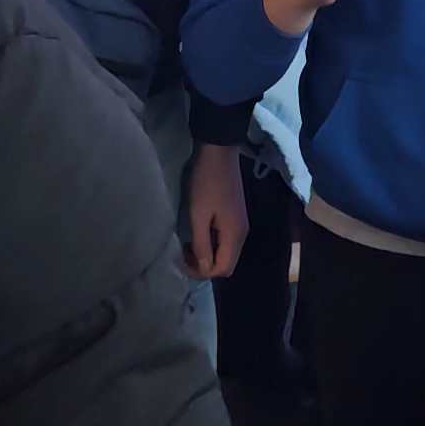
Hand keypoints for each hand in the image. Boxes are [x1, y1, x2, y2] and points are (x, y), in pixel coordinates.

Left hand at [186, 143, 247, 279]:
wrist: (218, 152)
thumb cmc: (205, 182)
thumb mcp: (198, 214)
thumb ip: (202, 244)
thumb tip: (204, 269)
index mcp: (234, 234)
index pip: (223, 268)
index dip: (202, 272)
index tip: (182, 263)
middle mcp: (242, 233)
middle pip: (226, 263)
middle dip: (205, 266)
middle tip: (183, 255)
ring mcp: (240, 224)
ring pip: (225, 252)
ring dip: (207, 255)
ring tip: (187, 245)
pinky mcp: (235, 216)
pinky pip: (225, 240)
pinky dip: (211, 244)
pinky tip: (197, 235)